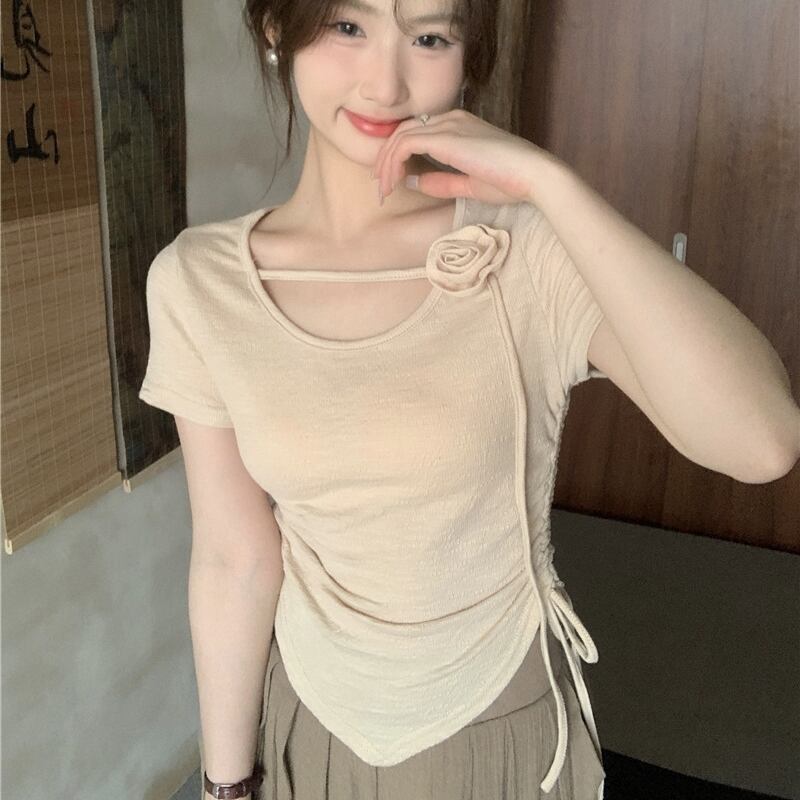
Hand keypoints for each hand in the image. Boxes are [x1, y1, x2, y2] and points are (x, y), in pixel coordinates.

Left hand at [372, 109, 559, 206]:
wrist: (532, 174)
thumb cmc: (510, 182)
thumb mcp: (469, 184)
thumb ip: (441, 182)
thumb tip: (412, 180)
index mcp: (459, 126)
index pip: (418, 133)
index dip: (398, 156)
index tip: (392, 180)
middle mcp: (451, 119)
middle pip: (404, 131)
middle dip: (386, 159)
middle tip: (380, 187)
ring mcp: (448, 124)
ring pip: (400, 136)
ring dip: (386, 164)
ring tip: (383, 190)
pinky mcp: (445, 136)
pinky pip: (405, 144)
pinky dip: (393, 163)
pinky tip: (392, 183)